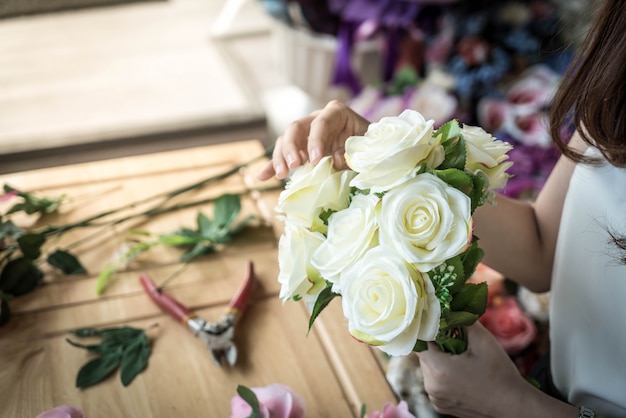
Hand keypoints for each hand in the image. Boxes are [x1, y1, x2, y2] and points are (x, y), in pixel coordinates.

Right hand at [257, 100, 369, 179]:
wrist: (370, 147)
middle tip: (293, 166)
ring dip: (280, 158)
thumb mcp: (366, 145)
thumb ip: (352, 152)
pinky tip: (262, 176)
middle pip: (296, 128)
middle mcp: (316, 119)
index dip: (315, 140)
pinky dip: (273, 166)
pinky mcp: (300, 149)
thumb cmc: (369, 144)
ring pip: (286, 141)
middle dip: (292, 147)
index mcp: (335, 113)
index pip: (321, 123)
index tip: (315, 161)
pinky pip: (283, 155)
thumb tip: (335, 161)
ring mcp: (306, 134)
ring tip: (281, 175)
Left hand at [416, 323, 531, 417]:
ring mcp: (435, 398)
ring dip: (440, 361)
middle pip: (425, 356)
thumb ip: (462, 321)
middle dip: (438, 346)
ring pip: (429, 370)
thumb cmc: (500, 374)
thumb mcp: (483, 341)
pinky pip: (435, 383)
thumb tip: (449, 310)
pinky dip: (444, 376)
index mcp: (439, 369)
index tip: (440, 324)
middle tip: (456, 341)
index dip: (429, 331)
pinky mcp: (441, 405)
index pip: (420, 342)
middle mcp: (432, 386)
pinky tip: (463, 374)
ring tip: (462, 359)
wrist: (514, 406)